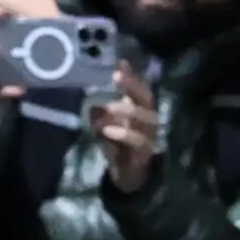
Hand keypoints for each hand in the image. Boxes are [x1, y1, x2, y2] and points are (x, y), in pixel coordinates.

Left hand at [88, 60, 162, 197]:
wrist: (125, 174)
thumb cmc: (117, 144)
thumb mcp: (106, 124)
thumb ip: (101, 108)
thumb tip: (90, 96)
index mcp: (140, 109)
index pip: (139, 88)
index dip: (131, 76)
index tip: (119, 65)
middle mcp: (149, 119)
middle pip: (146, 98)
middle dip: (131, 86)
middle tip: (115, 77)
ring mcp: (149, 135)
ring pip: (144, 118)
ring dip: (125, 110)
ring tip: (106, 108)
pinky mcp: (145, 152)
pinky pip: (138, 140)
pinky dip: (123, 133)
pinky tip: (108, 130)